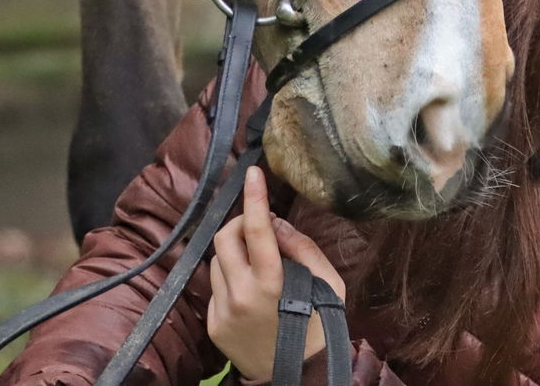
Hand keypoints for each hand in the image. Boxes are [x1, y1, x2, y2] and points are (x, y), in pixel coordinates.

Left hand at [207, 165, 346, 384]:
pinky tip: (249, 293)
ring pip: (217, 260)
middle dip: (240, 224)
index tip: (252, 173)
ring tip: (257, 267)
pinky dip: (230, 278)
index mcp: (273, 282)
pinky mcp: (213, 324)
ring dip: (234, 253)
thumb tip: (274, 220)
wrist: (296, 373)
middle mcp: (242, 295)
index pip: (257, 228)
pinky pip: (215, 286)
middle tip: (257, 228)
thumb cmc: (318, 323)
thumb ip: (301, 246)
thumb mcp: (327, 282)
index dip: (255, 197)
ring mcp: (223, 311)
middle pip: (225, 237)